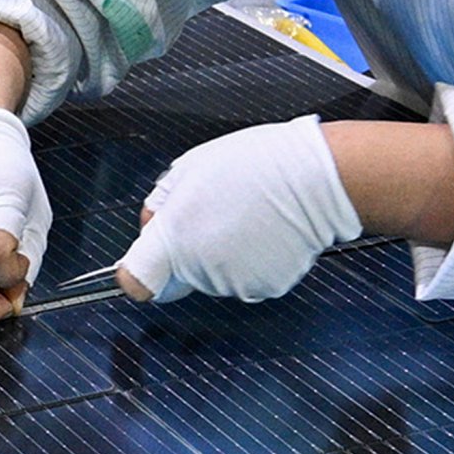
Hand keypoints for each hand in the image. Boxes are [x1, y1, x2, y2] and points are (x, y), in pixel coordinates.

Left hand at [113, 115, 362, 304]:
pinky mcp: (267, 287)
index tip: (147, 261)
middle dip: (189, 246)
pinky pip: (248, 278)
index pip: (136, 282)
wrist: (317, 179)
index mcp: (174, 239)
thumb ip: (160, 207)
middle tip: (216, 209)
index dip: (138, 271)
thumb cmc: (255, 165)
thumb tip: (152, 228)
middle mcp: (201, 270)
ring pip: (215, 275)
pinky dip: (255, 260)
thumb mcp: (187, 170)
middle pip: (180, 272)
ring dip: (224, 252)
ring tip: (248, 214)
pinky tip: (268, 230)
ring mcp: (236, 283)